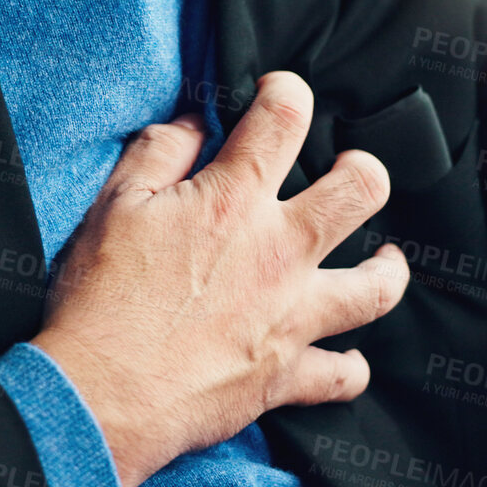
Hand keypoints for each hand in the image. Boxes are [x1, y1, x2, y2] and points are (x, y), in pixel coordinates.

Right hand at [31, 70, 410, 486]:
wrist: (100, 394)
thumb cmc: (99, 301)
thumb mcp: (113, 205)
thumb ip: (158, 153)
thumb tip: (192, 124)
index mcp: (233, 201)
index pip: (284, 118)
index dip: (286, 91)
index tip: (276, 95)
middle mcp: (278, 253)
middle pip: (361, 192)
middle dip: (362, 170)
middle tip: (347, 170)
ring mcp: (291, 316)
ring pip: (375, 288)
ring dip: (387, 269)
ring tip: (384, 257)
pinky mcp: (284, 374)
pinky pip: (342, 376)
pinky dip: (349, 367)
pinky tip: (348, 356)